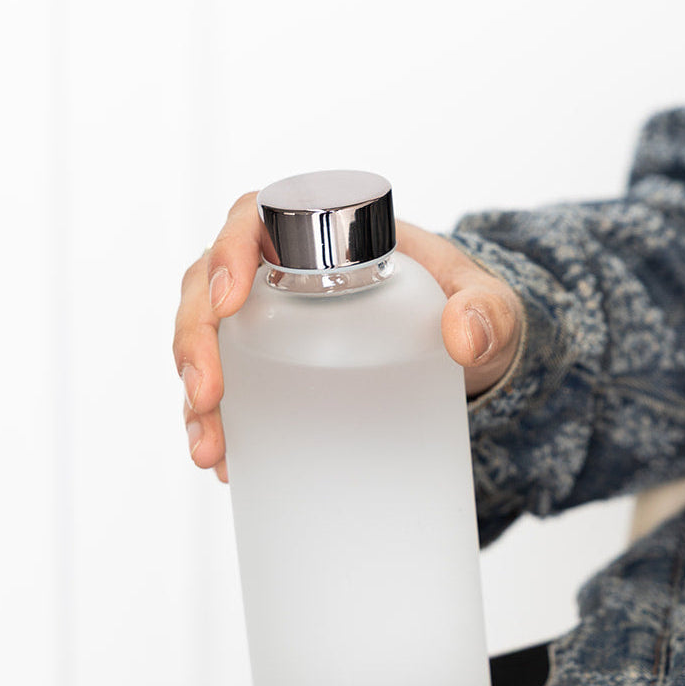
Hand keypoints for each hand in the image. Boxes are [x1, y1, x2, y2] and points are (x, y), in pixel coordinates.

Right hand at [172, 193, 523, 482]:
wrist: (466, 354)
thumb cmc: (467, 310)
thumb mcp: (489, 305)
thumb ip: (491, 311)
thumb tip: (463, 338)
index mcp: (322, 234)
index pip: (253, 220)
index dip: (227, 253)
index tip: (229, 301)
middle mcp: (279, 275)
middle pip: (206, 288)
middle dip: (195, 341)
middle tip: (208, 395)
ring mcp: (266, 327)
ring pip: (204, 343)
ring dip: (194, 395)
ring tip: (209, 450)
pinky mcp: (268, 372)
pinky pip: (224, 390)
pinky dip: (215, 426)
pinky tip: (224, 466)